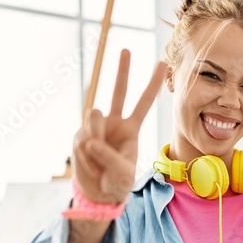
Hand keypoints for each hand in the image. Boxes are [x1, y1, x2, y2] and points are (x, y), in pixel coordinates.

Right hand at [72, 50, 166, 203]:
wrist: (98, 193)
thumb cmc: (117, 182)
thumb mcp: (122, 173)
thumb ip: (109, 156)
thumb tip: (89, 139)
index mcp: (131, 128)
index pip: (144, 102)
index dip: (153, 84)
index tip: (162, 63)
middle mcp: (114, 122)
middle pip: (119, 92)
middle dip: (123, 70)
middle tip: (126, 49)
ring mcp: (96, 127)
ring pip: (95, 119)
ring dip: (97, 140)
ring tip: (99, 160)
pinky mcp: (80, 136)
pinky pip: (83, 141)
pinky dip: (87, 156)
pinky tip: (90, 164)